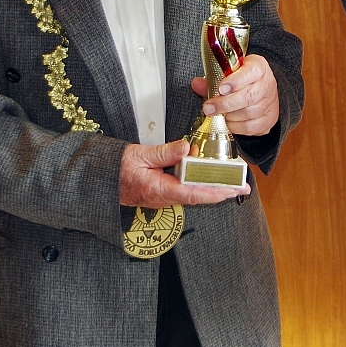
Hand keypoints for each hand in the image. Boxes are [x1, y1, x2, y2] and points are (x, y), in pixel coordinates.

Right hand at [119, 140, 243, 207]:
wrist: (102, 181)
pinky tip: (210, 177)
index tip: (231, 190)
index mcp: (159, 189)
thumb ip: (163, 152)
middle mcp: (164, 197)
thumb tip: (185, 148)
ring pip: (195, 194)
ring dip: (214, 188)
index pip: (193, 193)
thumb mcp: (138, 155)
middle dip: (222, 192)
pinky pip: (187, 191)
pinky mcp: (164, 193)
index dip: (215, 192)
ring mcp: (165, 197)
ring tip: (233, 182)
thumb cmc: (116, 170)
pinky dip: (201, 185)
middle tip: (243, 187)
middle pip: (200, 196)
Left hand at [191, 53, 279, 136]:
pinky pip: (250, 126)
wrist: (263, 92)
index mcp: (258, 68)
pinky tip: (228, 121)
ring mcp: (270, 103)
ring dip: (229, 115)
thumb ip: (213, 79)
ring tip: (219, 114)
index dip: (235, 81)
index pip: (250, 72)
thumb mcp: (230, 73)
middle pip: (249, 96)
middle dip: (225, 103)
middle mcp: (267, 84)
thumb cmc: (244, 80)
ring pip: (248, 113)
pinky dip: (236, 126)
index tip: (220, 88)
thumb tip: (196, 84)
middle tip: (208, 108)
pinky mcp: (269, 119)